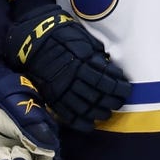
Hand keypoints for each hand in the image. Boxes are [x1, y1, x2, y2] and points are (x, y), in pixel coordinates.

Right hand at [5, 5, 130, 130]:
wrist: (32, 39)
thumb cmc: (61, 35)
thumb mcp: (83, 39)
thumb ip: (96, 54)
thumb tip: (109, 66)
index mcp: (81, 63)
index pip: (105, 81)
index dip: (118, 88)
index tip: (126, 89)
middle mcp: (72, 78)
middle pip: (97, 96)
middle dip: (111, 102)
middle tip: (119, 103)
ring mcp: (61, 89)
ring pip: (84, 107)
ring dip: (98, 113)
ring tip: (106, 114)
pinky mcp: (51, 96)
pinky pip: (67, 114)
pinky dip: (80, 122)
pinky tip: (90, 124)